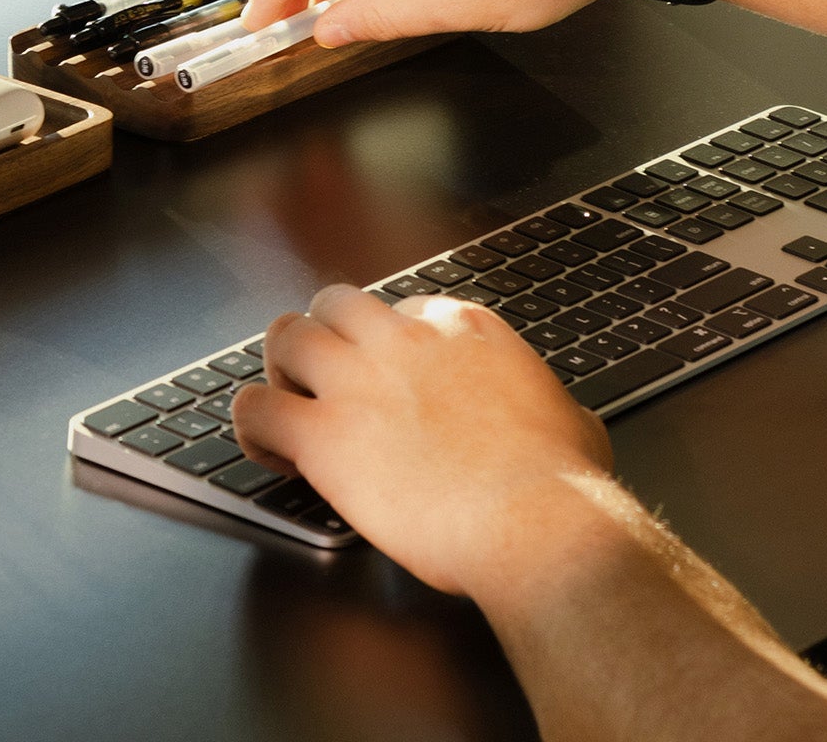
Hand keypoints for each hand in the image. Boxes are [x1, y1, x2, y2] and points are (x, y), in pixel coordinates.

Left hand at [231, 286, 612, 599]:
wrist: (536, 522)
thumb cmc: (561, 486)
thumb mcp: (573, 420)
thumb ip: (548, 404)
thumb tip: (560, 420)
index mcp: (461, 327)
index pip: (401, 309)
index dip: (386, 345)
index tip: (388, 378)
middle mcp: (402, 338)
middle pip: (334, 304)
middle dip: (325, 336)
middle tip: (325, 379)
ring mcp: (357, 379)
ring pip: (286, 335)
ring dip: (281, 367)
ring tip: (289, 403)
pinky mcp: (322, 433)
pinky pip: (255, 407)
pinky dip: (252, 424)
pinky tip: (268, 448)